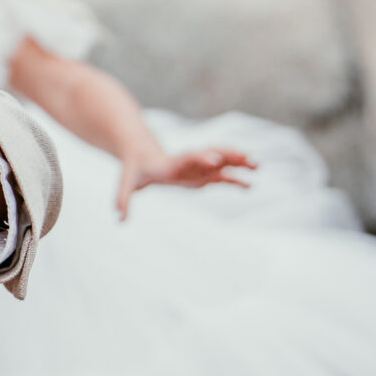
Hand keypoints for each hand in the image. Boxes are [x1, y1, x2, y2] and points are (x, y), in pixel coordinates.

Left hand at [115, 140, 255, 218]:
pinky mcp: (202, 172)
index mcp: (171, 163)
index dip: (202, 158)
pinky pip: (222, 175)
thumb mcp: (126, 183)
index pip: (188, 158)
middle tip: (247, 158)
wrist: (141, 154)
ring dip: (238, 162)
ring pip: (222, 161)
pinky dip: (235, 178)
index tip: (215, 161)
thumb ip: (123, 200)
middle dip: (228, 156)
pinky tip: (251, 185)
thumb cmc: (134, 170)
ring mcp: (197, 165)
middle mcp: (188, 161)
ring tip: (258, 166)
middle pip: (211, 155)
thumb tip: (118, 221)